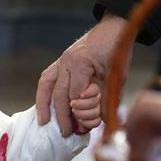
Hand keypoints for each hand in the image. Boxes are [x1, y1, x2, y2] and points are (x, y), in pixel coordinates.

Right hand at [36, 13, 129, 136]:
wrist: (113, 28)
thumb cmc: (117, 50)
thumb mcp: (118, 75)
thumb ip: (109, 98)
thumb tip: (102, 121)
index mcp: (81, 63)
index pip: (76, 95)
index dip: (81, 112)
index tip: (86, 125)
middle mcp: (66, 62)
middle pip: (60, 94)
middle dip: (62, 116)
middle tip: (66, 132)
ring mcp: (61, 61)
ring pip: (46, 87)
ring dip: (44, 106)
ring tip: (44, 123)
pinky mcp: (59, 62)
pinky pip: (46, 80)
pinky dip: (43, 95)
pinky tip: (43, 108)